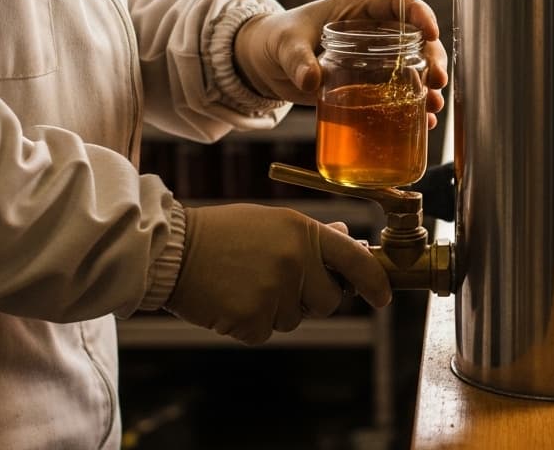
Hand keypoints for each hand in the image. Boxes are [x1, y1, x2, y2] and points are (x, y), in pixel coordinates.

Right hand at [164, 204, 391, 344]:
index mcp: (303, 232)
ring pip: (295, 319)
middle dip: (310, 299)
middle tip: (277, 281)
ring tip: (245, 283)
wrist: (171, 250)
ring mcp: (275, 292)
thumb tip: (347, 239)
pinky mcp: (254, 319)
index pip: (356, 260)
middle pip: (328, 301)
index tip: (383, 296)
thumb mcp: (272, 221)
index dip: (375, 282)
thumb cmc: (222, 233)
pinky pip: (266, 332)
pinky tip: (231, 299)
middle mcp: (295, 261)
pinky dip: (251, 323)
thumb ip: (311, 235)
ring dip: (276, 309)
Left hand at [233, 0, 448, 127]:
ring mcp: (373, 59)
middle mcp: (372, 32)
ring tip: (434, 105)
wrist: (264, 63)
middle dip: (433, 58)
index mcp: (356, 10)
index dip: (419, 12)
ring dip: (429, 85)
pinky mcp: (368, 84)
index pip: (396, 2)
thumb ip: (297, 60)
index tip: (431, 32)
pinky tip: (423, 121)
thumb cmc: (276, 39)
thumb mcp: (285, 45)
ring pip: (413, 67)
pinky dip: (413, 105)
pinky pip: (397, 92)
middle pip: (415, 38)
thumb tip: (310, 81)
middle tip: (438, 81)